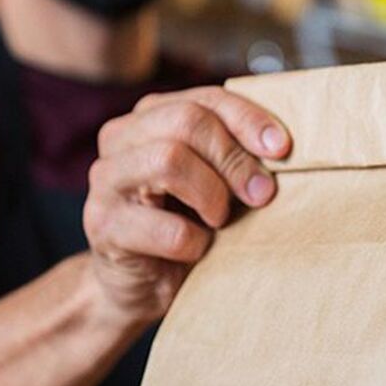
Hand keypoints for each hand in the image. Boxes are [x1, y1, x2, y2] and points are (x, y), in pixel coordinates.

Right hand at [83, 86, 289, 322]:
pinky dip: (195, 243)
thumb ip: (234, 155)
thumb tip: (281, 149)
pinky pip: (167, 229)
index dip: (248, 120)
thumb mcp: (213, 181)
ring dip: (211, 195)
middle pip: (187, 121)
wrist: (138, 285)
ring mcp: (105, 181)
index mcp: (150, 117)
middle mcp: (120, 138)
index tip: (282, 150)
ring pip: (169, 160)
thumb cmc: (184, 225)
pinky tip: (196, 250)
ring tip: (219, 220)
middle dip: (233, 158)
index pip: (206, 100)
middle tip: (260, 194)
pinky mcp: (103, 226)